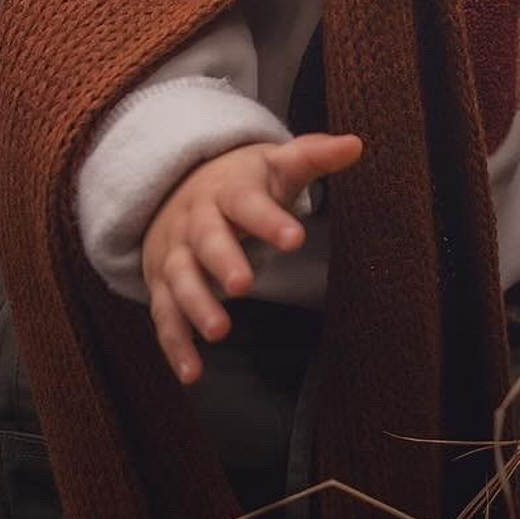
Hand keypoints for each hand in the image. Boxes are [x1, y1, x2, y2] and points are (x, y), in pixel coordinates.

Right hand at [140, 131, 362, 384]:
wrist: (179, 185)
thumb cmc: (242, 183)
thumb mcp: (275, 166)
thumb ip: (313, 156)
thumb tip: (356, 144)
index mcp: (229, 189)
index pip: (248, 201)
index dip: (269, 220)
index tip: (295, 239)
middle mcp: (197, 220)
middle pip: (206, 238)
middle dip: (223, 261)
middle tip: (244, 284)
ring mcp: (176, 252)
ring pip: (181, 277)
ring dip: (196, 304)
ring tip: (220, 331)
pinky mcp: (163, 284)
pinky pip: (165, 315)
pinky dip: (175, 344)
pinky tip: (193, 373)